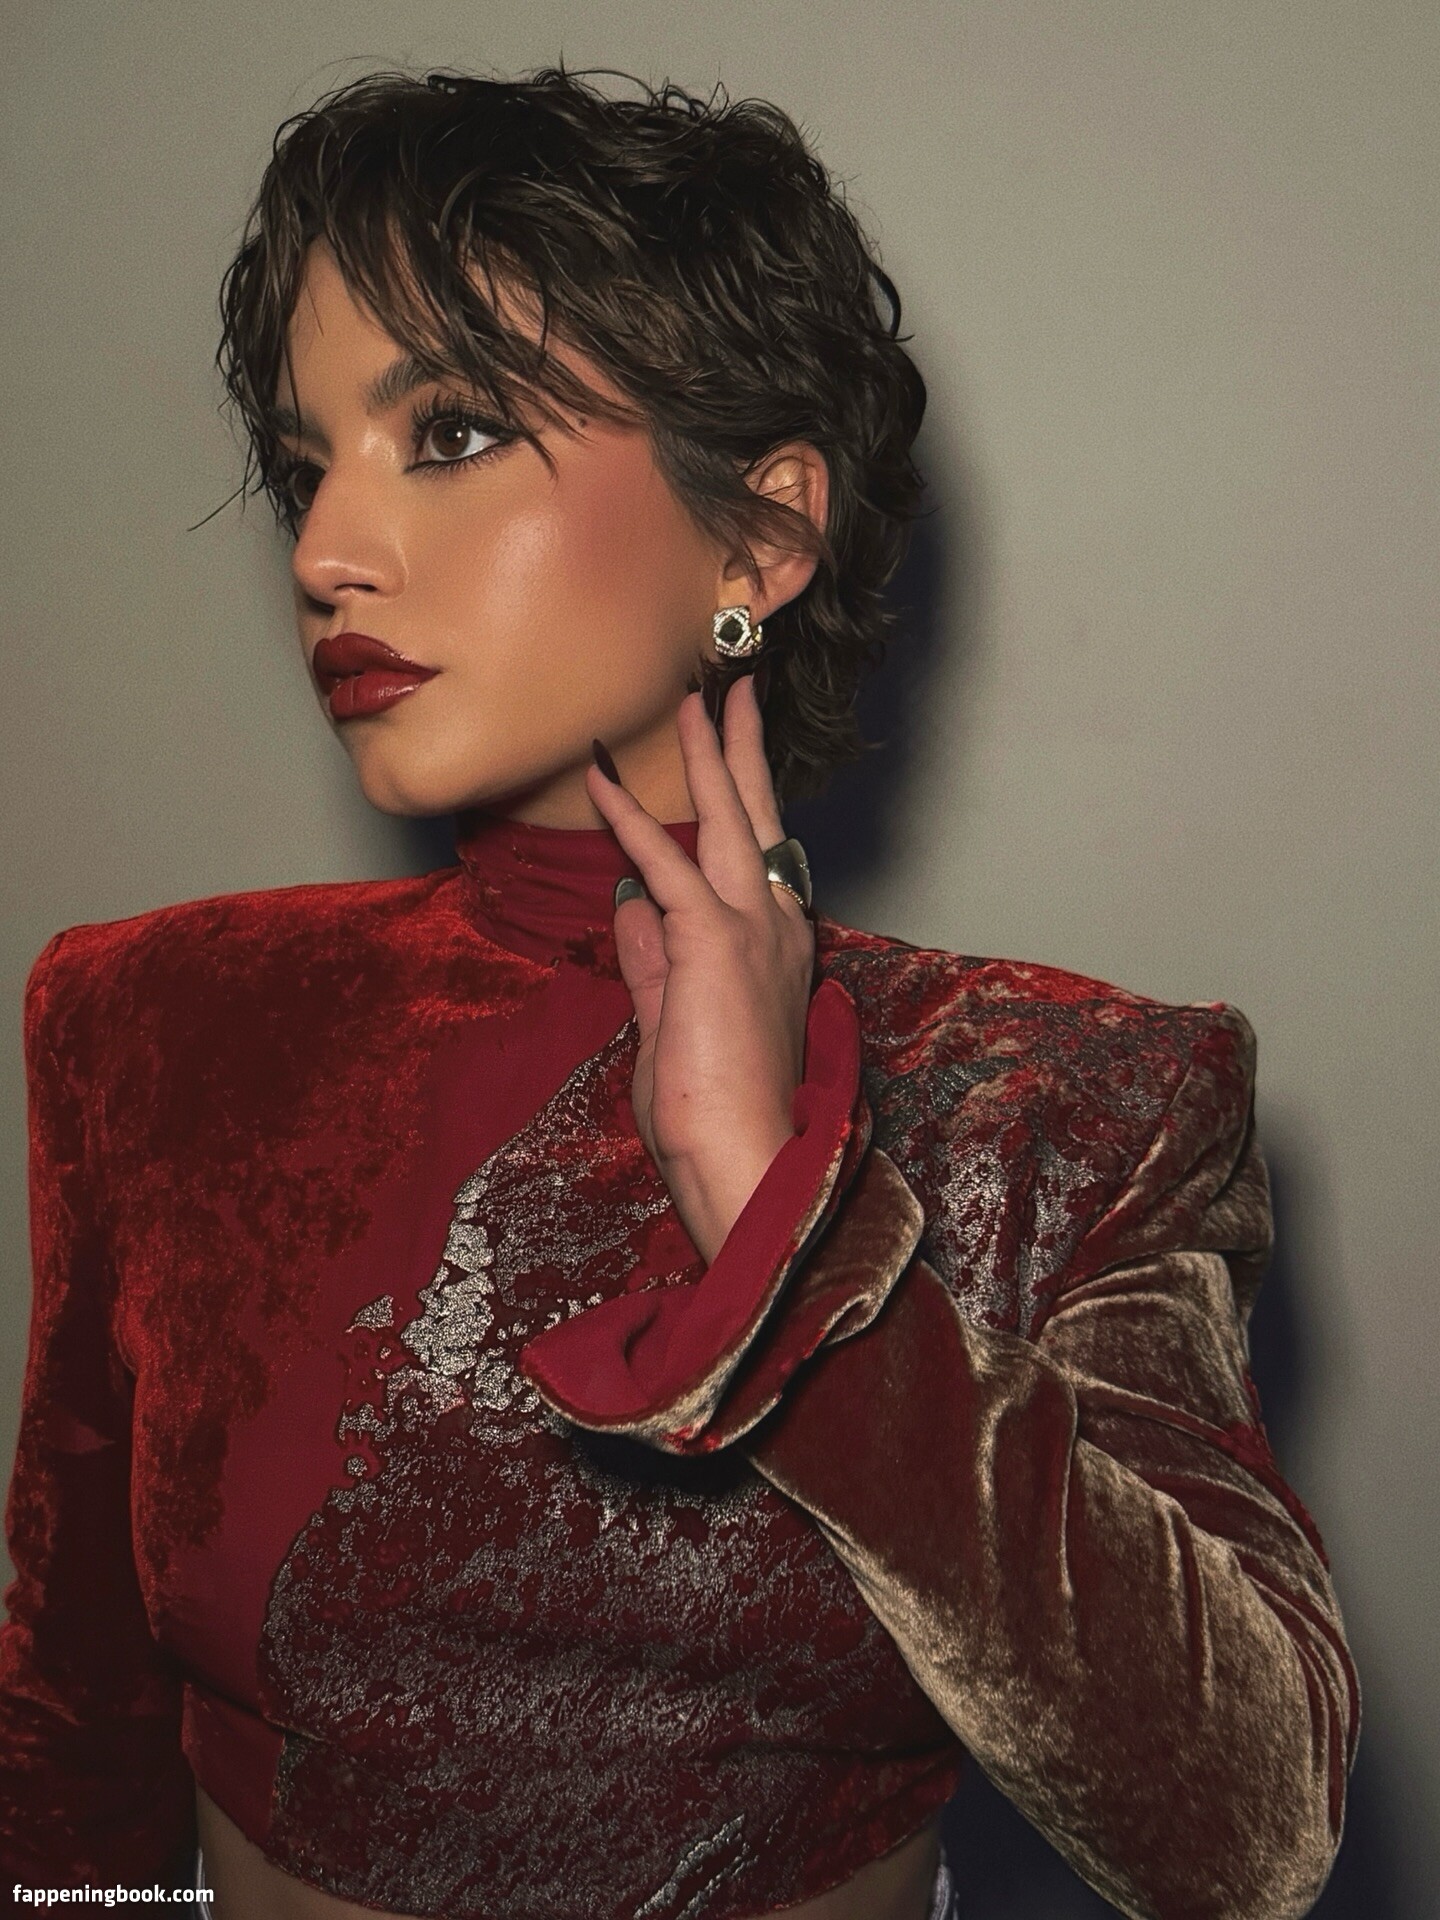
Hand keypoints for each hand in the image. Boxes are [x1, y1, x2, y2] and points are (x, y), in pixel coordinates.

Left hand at [586, 675, 815, 1263]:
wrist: (745, 1155)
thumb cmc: (717, 1109)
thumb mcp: (673, 1021)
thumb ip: (653, 960)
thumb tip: (629, 907)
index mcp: (778, 947)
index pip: (755, 858)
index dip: (742, 803)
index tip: (731, 763)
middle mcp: (777, 926)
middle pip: (758, 817)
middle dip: (742, 750)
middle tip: (733, 695)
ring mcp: (751, 928)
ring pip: (727, 818)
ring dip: (706, 755)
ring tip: (694, 702)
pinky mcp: (712, 940)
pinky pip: (662, 863)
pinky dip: (628, 820)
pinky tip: (602, 780)